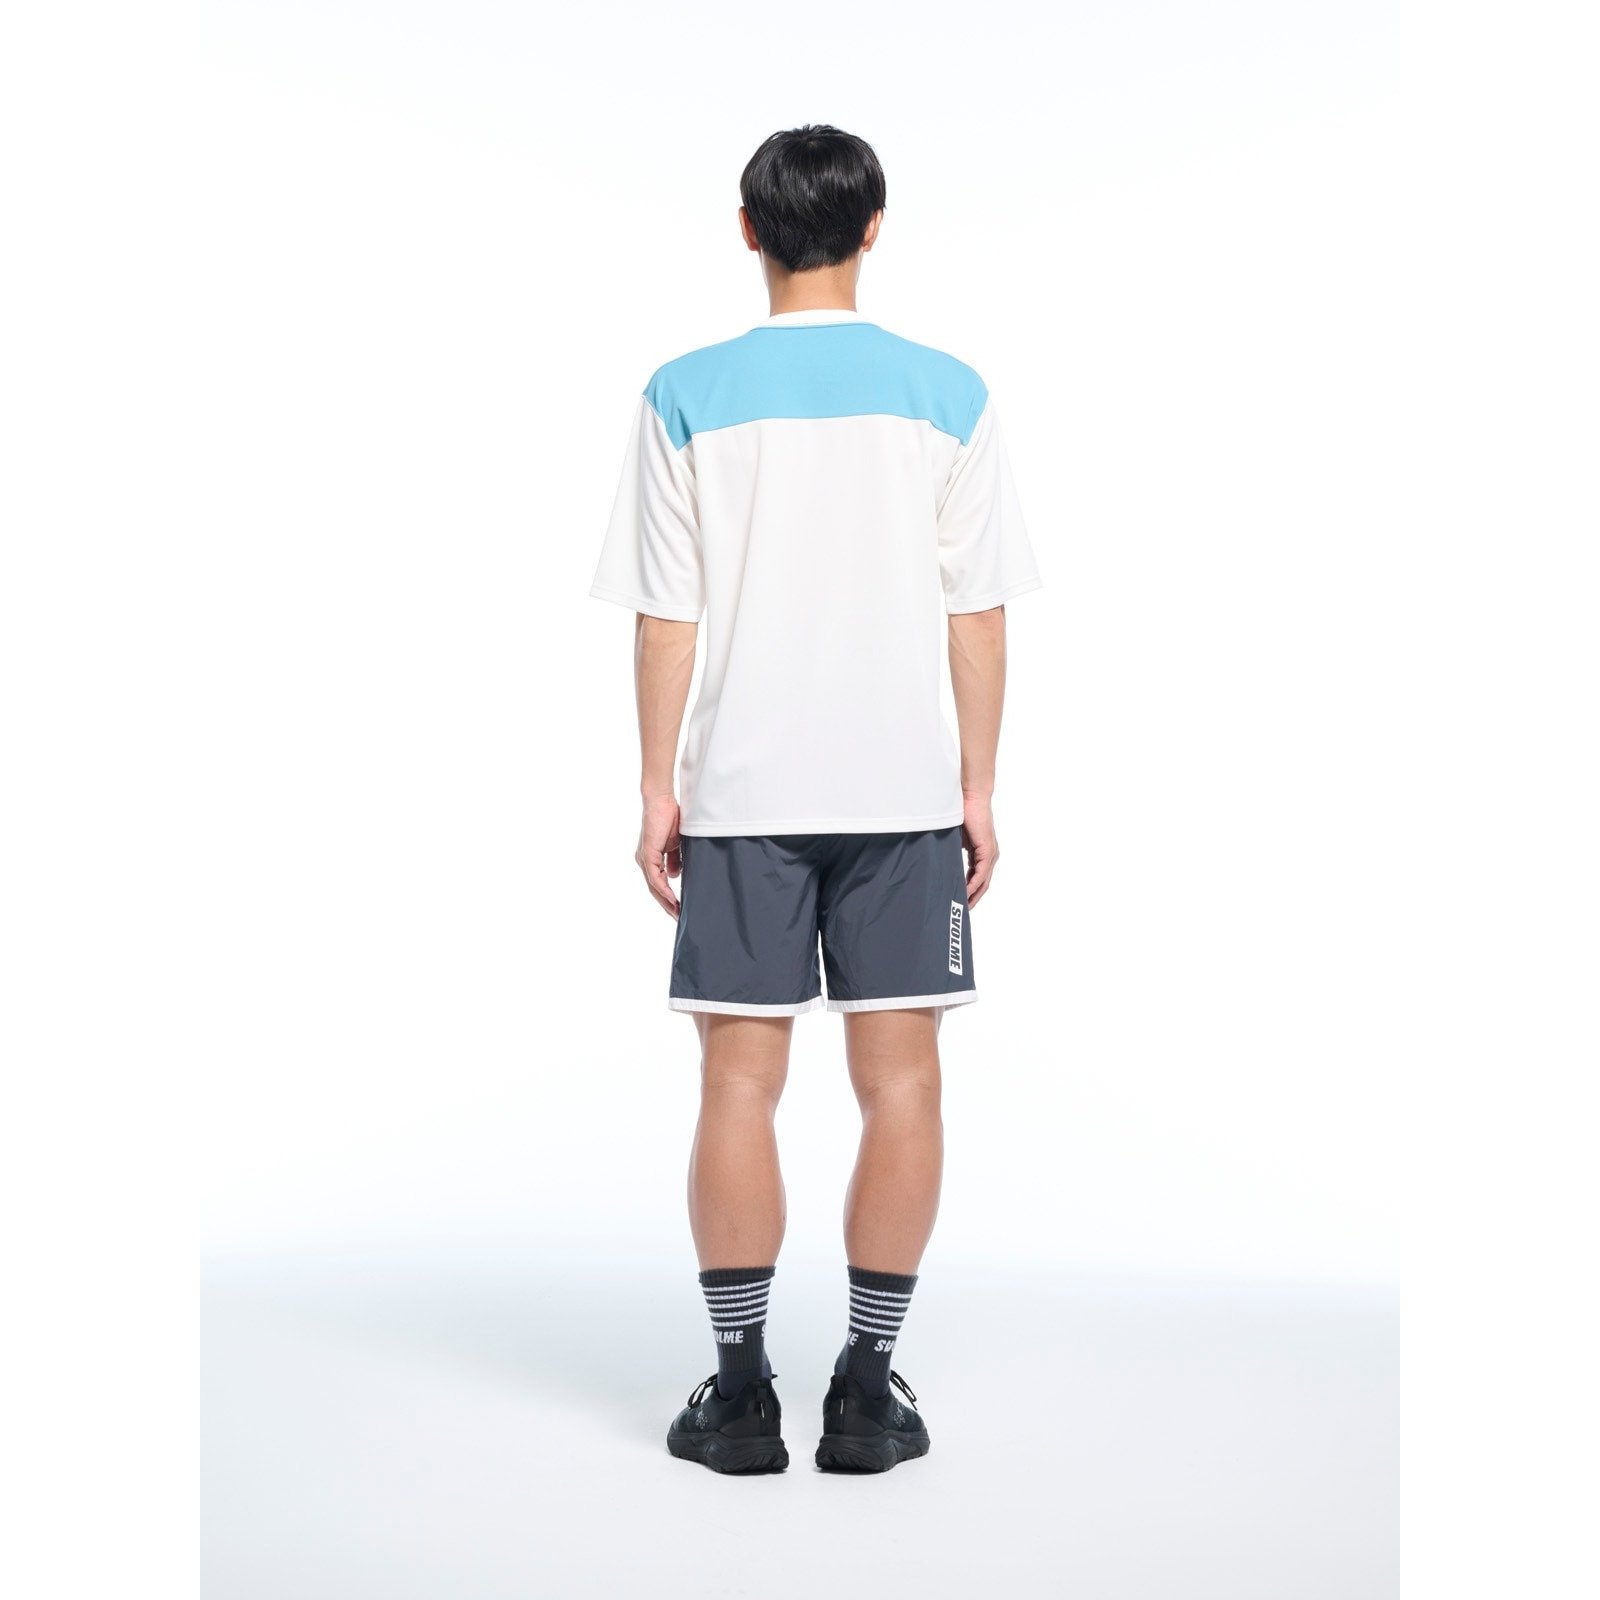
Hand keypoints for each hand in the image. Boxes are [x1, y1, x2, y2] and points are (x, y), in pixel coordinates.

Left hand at [636, 794, 682, 917]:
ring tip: (677, 913)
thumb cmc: (669, 818)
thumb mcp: (676, 845)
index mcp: (651, 859)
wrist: (661, 801)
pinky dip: (663, 889)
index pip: (658, 884)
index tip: (679, 909)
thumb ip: (675, 861)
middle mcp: (644, 861)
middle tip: (679, 918)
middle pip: (654, 890)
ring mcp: (644, 859)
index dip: (668, 898)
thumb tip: (675, 876)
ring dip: (666, 902)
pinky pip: (655, 877)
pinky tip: (673, 898)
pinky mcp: (647, 854)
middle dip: (667, 906)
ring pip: (654, 887)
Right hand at [961, 791, 998, 907]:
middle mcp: (989, 855)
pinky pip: (981, 873)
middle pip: (983, 884)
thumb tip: (940, 863)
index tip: (960, 901)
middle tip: (962, 911)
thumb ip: (952, 852)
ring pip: (984, 881)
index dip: (970, 891)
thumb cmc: (962, 813)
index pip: (977, 877)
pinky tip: (966, 893)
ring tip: (964, 907)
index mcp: (982, 853)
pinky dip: (974, 884)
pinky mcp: (987, 850)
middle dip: (973, 898)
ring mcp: (990, 853)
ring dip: (974, 895)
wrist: (970, 797)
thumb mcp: (955, 838)